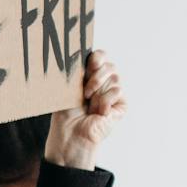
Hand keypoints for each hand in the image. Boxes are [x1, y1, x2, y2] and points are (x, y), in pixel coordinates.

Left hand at [41, 50, 125, 170]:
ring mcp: (113, 93)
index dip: (97, 57)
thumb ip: (78, 70)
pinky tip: (98, 112)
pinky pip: (118, 90)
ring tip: (88, 104)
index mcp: (89, 75)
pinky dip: (105, 100)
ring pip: (114, 76)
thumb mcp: (69, 87)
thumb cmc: (66, 112)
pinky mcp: (121, 105)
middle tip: (84, 90)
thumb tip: (81, 53)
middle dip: (96, 75)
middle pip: (109, 64)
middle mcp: (103, 82)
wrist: (70, 133)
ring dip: (97, 90)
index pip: (100, 56)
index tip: (89, 64)